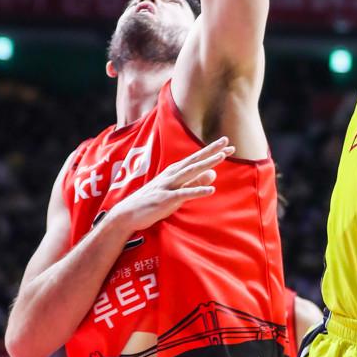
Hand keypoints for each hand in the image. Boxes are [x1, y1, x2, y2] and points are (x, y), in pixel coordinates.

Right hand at [112, 137, 233, 231]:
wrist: (128, 213)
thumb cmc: (154, 201)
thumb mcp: (178, 191)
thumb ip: (195, 182)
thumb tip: (214, 174)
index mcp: (176, 171)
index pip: (197, 159)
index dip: (212, 151)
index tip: (228, 145)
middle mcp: (173, 174)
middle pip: (195, 161)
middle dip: (212, 151)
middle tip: (228, 143)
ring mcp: (169, 185)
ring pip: (190, 172)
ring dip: (206, 164)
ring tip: (222, 158)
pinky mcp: (166, 199)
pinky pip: (184, 194)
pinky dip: (198, 191)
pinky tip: (211, 190)